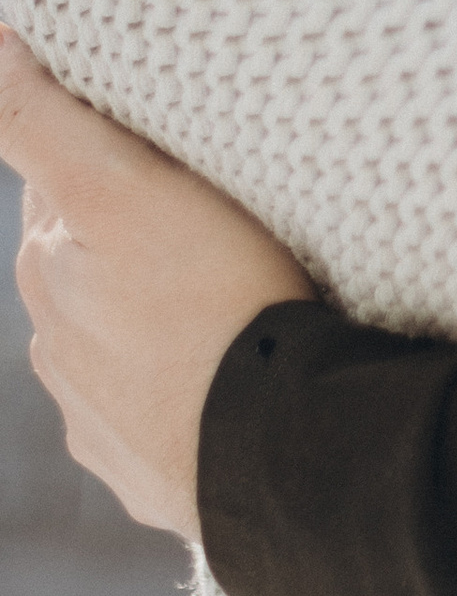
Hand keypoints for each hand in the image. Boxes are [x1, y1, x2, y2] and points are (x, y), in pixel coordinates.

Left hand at [0, 30, 313, 539]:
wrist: (277, 448)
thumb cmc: (212, 302)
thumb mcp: (121, 187)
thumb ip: (40, 122)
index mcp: (49, 272)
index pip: (62, 190)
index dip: (110, 159)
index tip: (165, 152)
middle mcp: (57, 350)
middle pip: (88, 269)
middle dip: (129, 244)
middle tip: (210, 220)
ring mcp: (100, 419)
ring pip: (118, 346)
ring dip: (154, 320)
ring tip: (225, 303)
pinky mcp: (151, 473)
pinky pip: (158, 418)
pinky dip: (181, 392)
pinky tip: (222, 380)